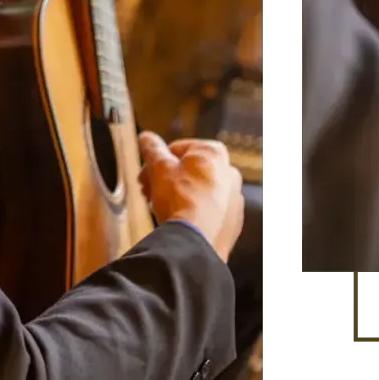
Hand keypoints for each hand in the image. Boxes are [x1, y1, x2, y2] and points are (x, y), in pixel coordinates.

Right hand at [138, 132, 244, 262]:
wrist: (195, 242)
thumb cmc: (179, 199)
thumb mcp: (159, 169)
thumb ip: (152, 150)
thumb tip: (146, 137)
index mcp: (214, 152)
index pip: (177, 149)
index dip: (156, 162)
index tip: (145, 176)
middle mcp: (229, 172)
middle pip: (189, 170)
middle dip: (166, 180)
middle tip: (149, 192)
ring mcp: (234, 198)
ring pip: (199, 191)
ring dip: (180, 196)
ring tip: (161, 209)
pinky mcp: (233, 221)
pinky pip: (210, 212)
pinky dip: (196, 214)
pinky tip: (180, 222)